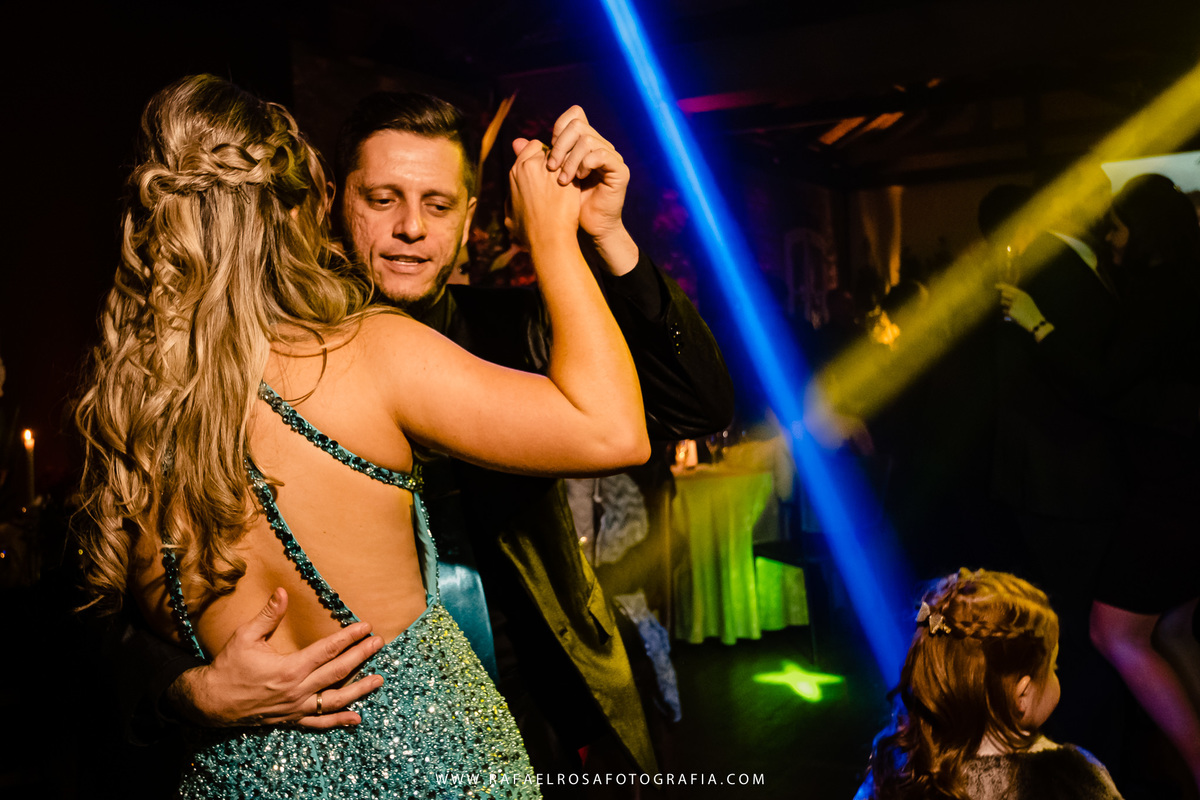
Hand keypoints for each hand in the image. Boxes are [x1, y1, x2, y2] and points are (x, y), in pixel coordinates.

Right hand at [168, 588, 384, 728]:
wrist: (212, 702)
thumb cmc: (229, 667)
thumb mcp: (245, 637)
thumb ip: (268, 615)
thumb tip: (282, 591)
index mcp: (290, 668)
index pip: (328, 649)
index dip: (349, 637)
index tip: (366, 627)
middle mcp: (298, 690)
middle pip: (338, 671)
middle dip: (361, 656)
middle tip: (379, 643)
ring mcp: (297, 707)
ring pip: (335, 699)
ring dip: (360, 689)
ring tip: (379, 679)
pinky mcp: (292, 719)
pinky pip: (320, 722)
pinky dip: (339, 721)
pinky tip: (357, 718)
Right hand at [508, 137, 580, 250]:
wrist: (549, 240)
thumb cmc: (529, 232)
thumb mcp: (510, 212)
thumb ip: (511, 194)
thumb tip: (511, 191)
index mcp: (517, 171)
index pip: (532, 147)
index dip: (542, 157)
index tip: (549, 169)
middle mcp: (532, 165)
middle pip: (550, 149)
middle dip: (558, 159)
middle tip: (564, 173)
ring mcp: (551, 169)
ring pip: (565, 155)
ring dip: (570, 164)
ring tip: (574, 179)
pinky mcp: (569, 175)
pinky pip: (577, 164)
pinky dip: (580, 171)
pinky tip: (582, 184)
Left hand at [546, 106, 638, 274]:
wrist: (587, 229)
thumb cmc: (566, 207)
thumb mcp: (546, 179)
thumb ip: (532, 159)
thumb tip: (516, 141)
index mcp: (584, 144)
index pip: (574, 116)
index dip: (558, 130)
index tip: (548, 155)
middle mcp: (599, 146)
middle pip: (577, 125)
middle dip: (560, 146)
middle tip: (551, 168)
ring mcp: (611, 157)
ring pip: (587, 140)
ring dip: (570, 160)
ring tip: (563, 181)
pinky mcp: (619, 170)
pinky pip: (601, 155)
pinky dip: (585, 165)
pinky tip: (578, 180)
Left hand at [996, 283, 1045, 332]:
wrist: (1035, 321)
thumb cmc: (1030, 310)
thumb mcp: (1027, 300)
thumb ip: (1017, 295)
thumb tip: (1004, 291)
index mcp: (1022, 294)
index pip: (1009, 287)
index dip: (1001, 286)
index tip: (996, 285)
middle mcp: (1017, 298)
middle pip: (1004, 294)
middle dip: (1004, 297)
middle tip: (1010, 303)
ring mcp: (1013, 304)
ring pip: (1003, 302)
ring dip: (1006, 306)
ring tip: (1015, 310)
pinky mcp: (1010, 312)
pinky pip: (1004, 310)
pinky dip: (1007, 313)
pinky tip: (1015, 316)